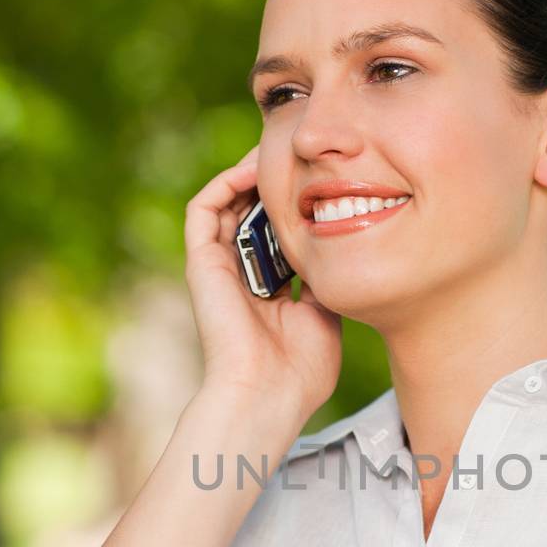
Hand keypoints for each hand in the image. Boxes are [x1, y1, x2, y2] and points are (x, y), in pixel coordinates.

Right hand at [183, 147, 342, 423]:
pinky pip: (204, 209)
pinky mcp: (201, 264)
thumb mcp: (326, 315)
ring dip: (249, 173)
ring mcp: (219, 268)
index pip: (277, 232)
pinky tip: (254, 169)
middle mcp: (241, 274)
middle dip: (275, 180)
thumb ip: (327, 278)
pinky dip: (225, 183)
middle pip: (251, 211)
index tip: (325, 179)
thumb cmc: (300, 371)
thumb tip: (345, 245)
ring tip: (278, 150)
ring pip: (227, 203)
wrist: (269, 395)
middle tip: (302, 153)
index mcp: (268, 288)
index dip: (297, 203)